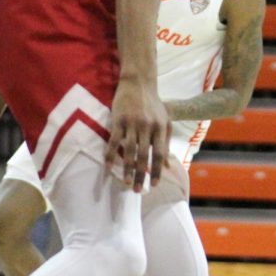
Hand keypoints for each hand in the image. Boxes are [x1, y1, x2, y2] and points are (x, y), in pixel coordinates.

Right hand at [105, 76, 170, 191]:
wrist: (139, 83)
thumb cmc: (154, 105)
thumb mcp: (165, 122)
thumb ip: (166, 143)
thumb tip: (167, 166)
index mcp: (160, 128)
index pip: (160, 153)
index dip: (157, 170)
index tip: (154, 185)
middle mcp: (147, 127)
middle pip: (145, 156)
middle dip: (141, 175)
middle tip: (138, 191)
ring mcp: (132, 124)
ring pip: (129, 151)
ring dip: (127, 169)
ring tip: (126, 183)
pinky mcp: (118, 120)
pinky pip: (114, 141)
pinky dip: (111, 156)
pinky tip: (109, 168)